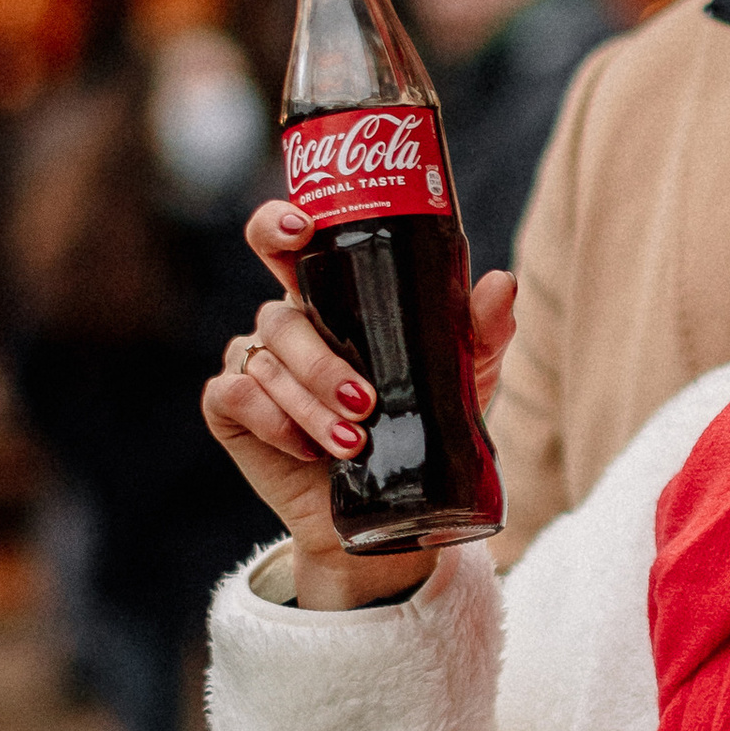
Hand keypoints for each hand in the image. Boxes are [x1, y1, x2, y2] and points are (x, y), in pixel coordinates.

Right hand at [201, 199, 516, 610]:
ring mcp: (251, 362)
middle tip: (365, 402)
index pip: (281, 240)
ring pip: (266, 364)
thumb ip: (480, 328)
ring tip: (353, 443)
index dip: (276, 223)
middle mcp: (283, 324)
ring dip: (310, 406)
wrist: (389, 507)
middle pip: (279, 317)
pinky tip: (307, 449)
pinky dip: (275, 423)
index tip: (300, 228)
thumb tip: (500, 282)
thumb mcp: (460, 375)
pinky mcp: (228, 406)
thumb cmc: (419, 426)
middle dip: (321, 363)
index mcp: (326, 298)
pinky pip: (237, 397)